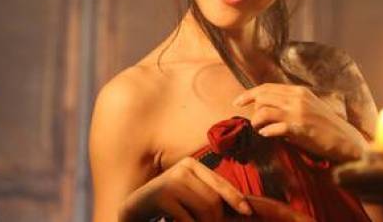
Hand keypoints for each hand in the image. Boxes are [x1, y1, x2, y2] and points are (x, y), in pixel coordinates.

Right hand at [118, 157, 252, 221]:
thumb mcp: (189, 195)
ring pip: (205, 209)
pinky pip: (188, 219)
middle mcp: (184, 168)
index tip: (247, 212)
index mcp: (192, 165)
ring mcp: (172, 180)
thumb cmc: (167, 204)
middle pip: (214, 199)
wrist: (135, 208)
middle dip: (216, 220)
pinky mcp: (163, 195)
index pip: (220, 182)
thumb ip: (209, 196)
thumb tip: (241, 207)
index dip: (235, 198)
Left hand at [232, 83, 366, 160]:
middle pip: (262, 97)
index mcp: (298, 91)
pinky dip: (266, 132)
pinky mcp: (300, 129)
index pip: (266, 87)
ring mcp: (298, 113)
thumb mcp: (308, 106)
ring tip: (261, 130)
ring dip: (257, 122)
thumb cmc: (325, 125)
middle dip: (253, 110)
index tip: (237, 102)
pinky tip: (267, 135)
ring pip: (263, 112)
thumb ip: (289, 102)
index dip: (249, 94)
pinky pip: (273, 128)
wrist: (345, 141)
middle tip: (253, 121)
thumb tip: (266, 106)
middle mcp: (297, 99)